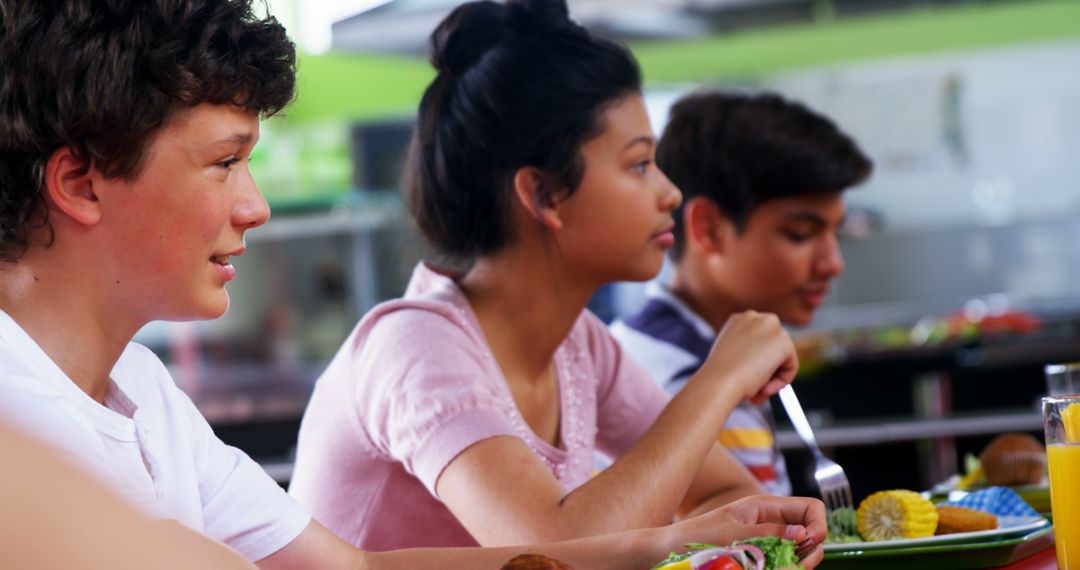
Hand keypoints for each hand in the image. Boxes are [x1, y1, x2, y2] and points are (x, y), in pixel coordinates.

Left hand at [661, 495, 826, 568]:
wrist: (674, 550)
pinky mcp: (762, 558)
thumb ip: (769, 533)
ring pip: (800, 552)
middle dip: (812, 550)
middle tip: (798, 566)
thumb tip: (803, 534)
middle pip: (812, 533)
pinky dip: (785, 569)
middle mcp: (772, 522)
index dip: (819, 524)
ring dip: (798, 563)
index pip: (811, 508)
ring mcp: (769, 541)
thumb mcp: (734, 532)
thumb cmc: (699, 535)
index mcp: (767, 506)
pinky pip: (784, 563)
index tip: (809, 544)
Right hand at [697, 311, 797, 403]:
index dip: (755, 364)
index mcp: (739, 320)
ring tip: (756, 392)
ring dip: (771, 378)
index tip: (747, 379)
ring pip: (783, 358)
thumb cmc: (720, 376)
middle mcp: (755, 317)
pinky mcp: (783, 340)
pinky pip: (791, 366)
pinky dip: (781, 382)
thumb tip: (765, 365)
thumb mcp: (731, 357)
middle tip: (756, 390)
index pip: (760, 341)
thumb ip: (748, 354)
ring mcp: (770, 325)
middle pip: (774, 347)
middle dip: (767, 371)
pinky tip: (763, 388)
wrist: (718, 382)